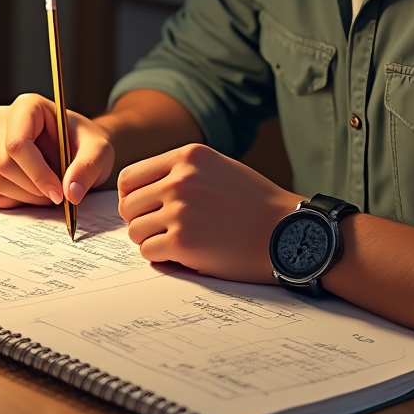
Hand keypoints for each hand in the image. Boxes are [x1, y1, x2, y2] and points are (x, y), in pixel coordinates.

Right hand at [0, 92, 114, 207]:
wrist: (78, 148)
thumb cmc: (86, 142)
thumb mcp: (99, 150)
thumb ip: (89, 166)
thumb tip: (71, 192)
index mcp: (26, 106)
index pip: (17, 144)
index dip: (37, 173)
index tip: (59, 193)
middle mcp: (2, 121)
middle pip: (4, 165)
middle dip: (34, 188)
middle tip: (59, 194)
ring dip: (27, 197)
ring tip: (51, 189)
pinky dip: (15, 201)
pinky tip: (35, 192)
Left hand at [117, 143, 300, 282]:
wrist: (284, 231)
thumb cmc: (254, 201)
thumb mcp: (218, 167)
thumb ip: (181, 170)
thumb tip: (140, 189)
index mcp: (188, 156)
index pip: (131, 177)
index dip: (132, 196)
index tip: (144, 208)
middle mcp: (181, 180)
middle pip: (129, 205)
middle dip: (141, 220)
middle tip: (162, 229)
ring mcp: (180, 211)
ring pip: (135, 230)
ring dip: (150, 239)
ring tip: (175, 240)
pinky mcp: (183, 242)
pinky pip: (148, 252)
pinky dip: (161, 257)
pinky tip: (183, 253)